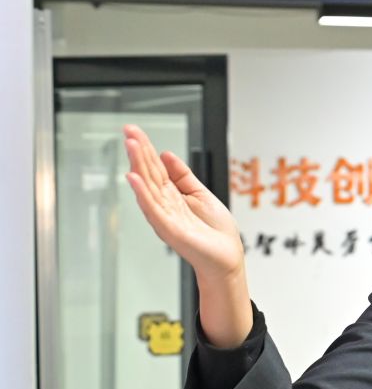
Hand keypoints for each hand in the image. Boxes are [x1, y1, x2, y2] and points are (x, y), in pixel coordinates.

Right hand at [123, 125, 253, 345]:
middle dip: (139, 151)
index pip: (155, 167)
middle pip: (148, 173)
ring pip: (148, 186)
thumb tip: (167, 155)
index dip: (146, 148)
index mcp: (172, 195)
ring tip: (131, 145)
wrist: (226, 257)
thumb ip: (183, 176)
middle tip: (128, 131)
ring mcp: (164, 216)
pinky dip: (142, 193)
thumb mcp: (200, 194)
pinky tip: (134, 178)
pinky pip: (152, 208)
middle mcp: (164, 204)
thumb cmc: (215, 231)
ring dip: (138, 165)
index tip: (134, 130)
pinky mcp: (169, 229)